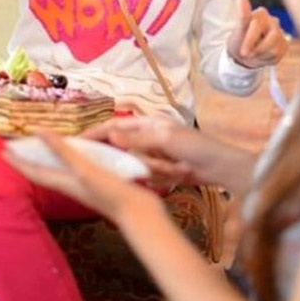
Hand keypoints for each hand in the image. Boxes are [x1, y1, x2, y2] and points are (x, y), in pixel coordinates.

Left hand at [3, 128, 154, 222]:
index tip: (3, 151)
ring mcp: (85, 183)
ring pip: (60, 168)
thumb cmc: (108, 192)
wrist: (138, 213)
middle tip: (19, 146)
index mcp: (63, 182)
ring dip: (49, 157)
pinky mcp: (99, 181)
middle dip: (30, 158)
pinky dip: (72, 156)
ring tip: (44, 146)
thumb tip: (38, 132)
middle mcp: (71, 183)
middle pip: (44, 169)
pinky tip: (80, 152)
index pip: (33, 170)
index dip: (18, 161)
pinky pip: (77, 166)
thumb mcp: (83, 168)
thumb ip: (62, 150)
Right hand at [82, 116, 234, 188]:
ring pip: (138, 164)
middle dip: (135, 159)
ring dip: (156, 169)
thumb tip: (111, 136)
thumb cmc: (197, 147)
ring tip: (176, 168)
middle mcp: (148, 136)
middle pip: (125, 148)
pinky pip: (149, 174)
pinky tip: (177, 174)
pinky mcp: (162, 169)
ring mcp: (155, 154)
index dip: (96, 133)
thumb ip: (138, 139)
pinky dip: (162, 176)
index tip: (76, 143)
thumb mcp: (166, 140)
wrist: (223, 168)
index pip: (114, 126)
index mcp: (148, 123)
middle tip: (140, 167)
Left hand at [227, 0, 288, 68]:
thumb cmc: (239, 40)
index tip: (242, 52)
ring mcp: (280, 32)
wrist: (243, 54)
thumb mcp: (238, 31)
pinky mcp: (284, 44)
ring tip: (254, 52)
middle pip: (272, 39)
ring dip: (261, 55)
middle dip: (257, 50)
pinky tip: (261, 54)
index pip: (258, 27)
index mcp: (261, 13)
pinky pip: (279, 55)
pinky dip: (267, 59)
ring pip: (275, 49)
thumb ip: (242, 16)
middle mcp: (273, 20)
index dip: (250, 42)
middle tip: (246, 53)